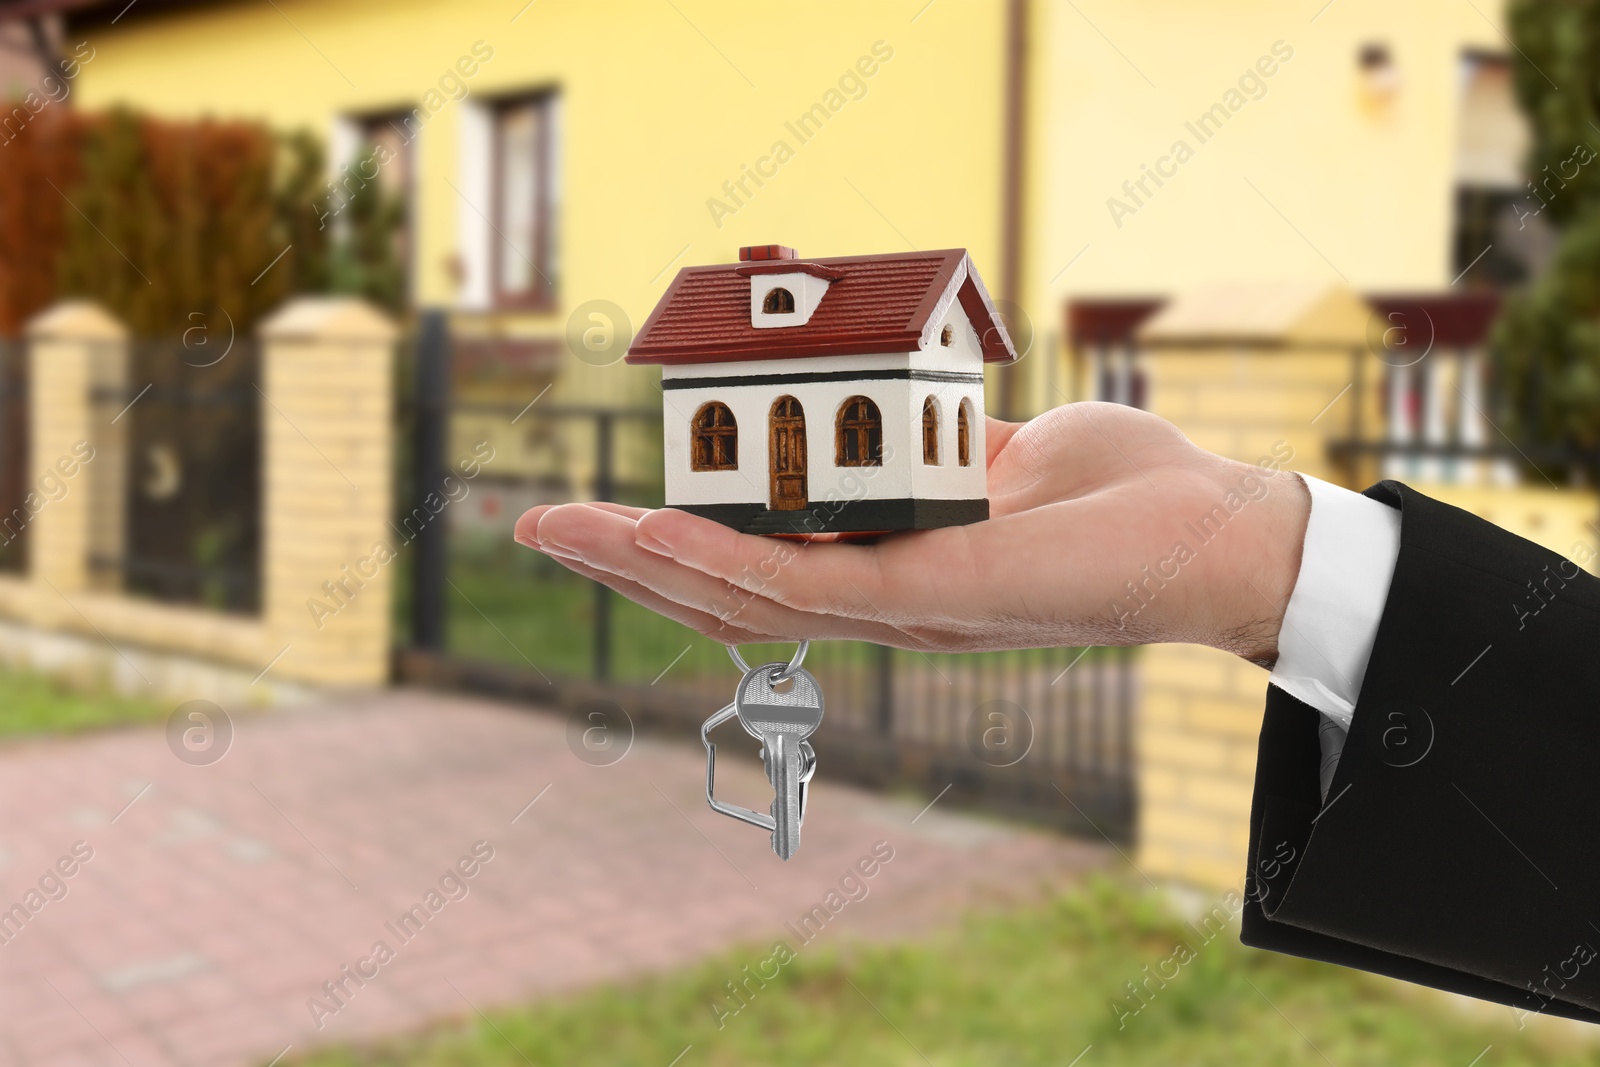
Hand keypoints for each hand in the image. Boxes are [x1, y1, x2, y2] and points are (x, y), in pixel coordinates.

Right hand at [514, 402, 1310, 665]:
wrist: (1214, 527)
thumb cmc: (1122, 491)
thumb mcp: (1005, 448)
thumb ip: (937, 445)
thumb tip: (899, 412)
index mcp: (891, 564)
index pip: (760, 564)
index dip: (675, 546)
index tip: (604, 510)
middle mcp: (882, 599)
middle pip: (727, 594)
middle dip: (625, 566)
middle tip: (535, 528)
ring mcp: (902, 606)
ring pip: (746, 597)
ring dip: (645, 565)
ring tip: (564, 532)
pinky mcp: (933, 594)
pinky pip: (809, 583)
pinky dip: (724, 559)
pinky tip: (656, 532)